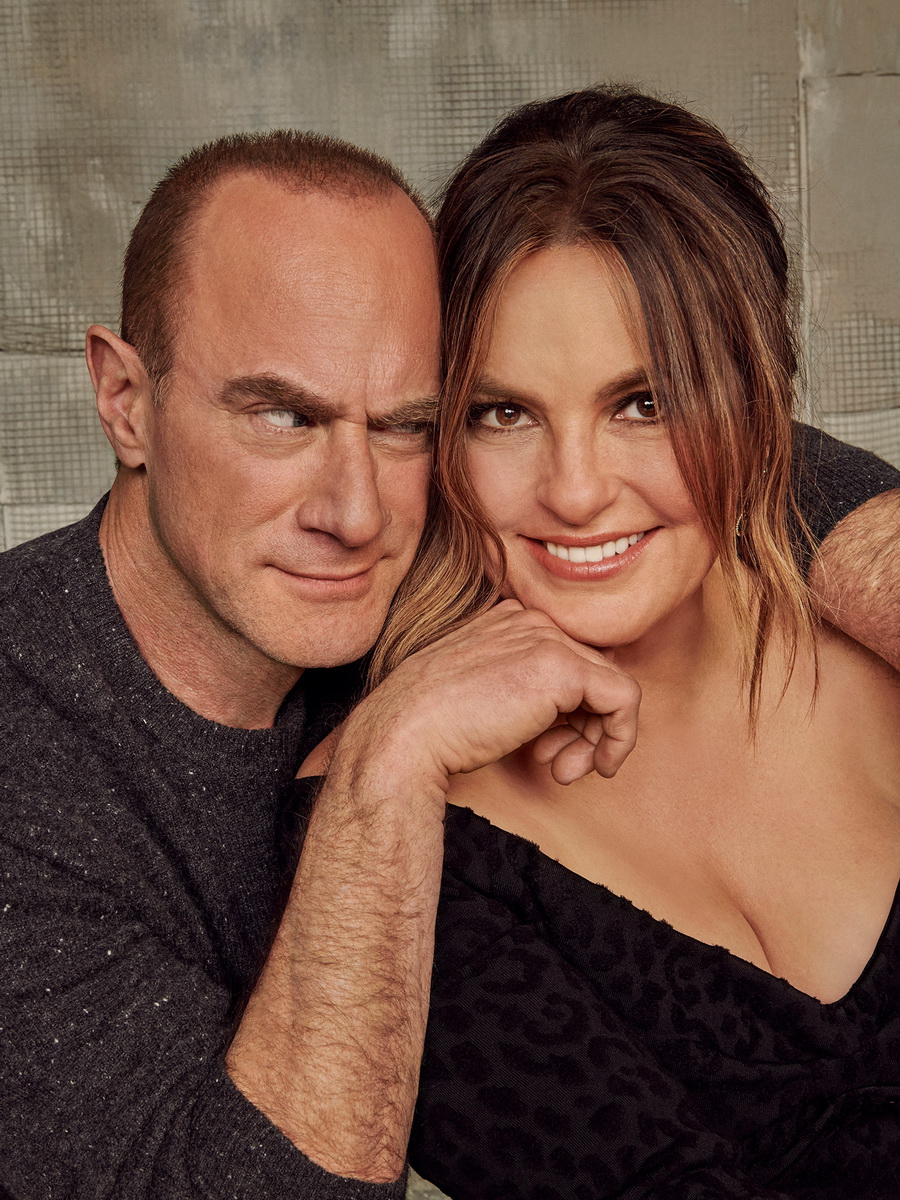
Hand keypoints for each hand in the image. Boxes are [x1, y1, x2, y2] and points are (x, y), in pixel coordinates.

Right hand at [338, 600, 639, 789]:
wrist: (403, 736)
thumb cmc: (431, 728)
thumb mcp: (482, 697)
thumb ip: (522, 694)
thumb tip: (576, 720)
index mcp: (507, 621)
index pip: (567, 661)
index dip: (567, 712)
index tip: (544, 749)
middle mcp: (529, 620)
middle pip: (592, 674)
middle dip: (584, 728)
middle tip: (559, 766)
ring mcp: (546, 640)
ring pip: (613, 687)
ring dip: (599, 739)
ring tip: (566, 770)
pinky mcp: (562, 668)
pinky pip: (625, 700)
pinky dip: (621, 738)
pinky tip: (597, 766)